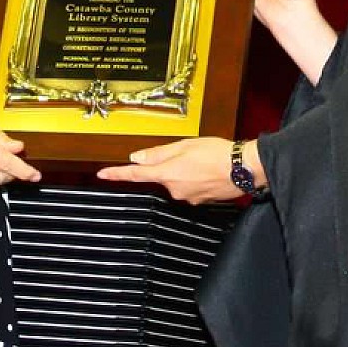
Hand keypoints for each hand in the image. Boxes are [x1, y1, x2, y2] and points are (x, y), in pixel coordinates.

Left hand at [99, 136, 243, 204]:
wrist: (244, 169)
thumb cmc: (217, 153)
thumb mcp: (185, 145)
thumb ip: (159, 153)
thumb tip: (137, 158)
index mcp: (167, 173)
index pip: (135, 174)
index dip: (117, 174)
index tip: (102, 175)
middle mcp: (174, 189)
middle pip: (163, 176)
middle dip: (172, 165)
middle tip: (192, 153)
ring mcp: (188, 197)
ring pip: (179, 181)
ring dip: (187, 171)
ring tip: (205, 161)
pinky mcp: (201, 201)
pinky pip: (192, 188)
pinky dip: (198, 179)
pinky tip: (210, 171)